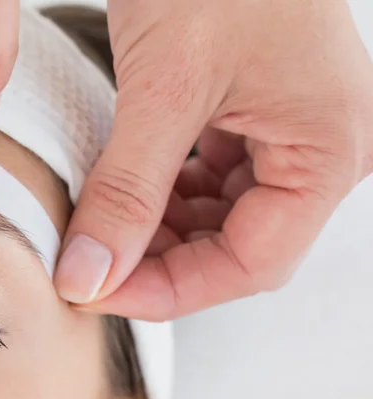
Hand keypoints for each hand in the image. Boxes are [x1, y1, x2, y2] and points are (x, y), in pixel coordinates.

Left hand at [53, 0, 372, 319]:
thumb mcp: (165, 88)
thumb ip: (126, 192)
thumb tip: (87, 276)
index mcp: (329, 149)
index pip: (253, 262)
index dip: (171, 290)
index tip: (97, 293)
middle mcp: (320, 145)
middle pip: (238, 244)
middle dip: (160, 261)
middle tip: (87, 266)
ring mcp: (288, 126)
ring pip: (220, 216)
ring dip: (157, 231)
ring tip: (98, 230)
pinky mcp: (252, 108)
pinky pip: (208, 176)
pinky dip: (161, 192)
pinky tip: (120, 192)